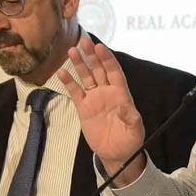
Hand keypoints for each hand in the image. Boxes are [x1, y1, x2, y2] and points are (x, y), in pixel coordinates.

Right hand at [58, 36, 146, 182]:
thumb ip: (130, 118)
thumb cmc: (129, 141)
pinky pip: (75, 92)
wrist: (116, 154)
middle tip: (84, 41)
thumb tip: (124, 106)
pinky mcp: (84, 108)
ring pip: (86, 77)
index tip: (100, 48)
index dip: (108, 59)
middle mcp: (107, 93)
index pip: (114, 71)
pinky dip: (69, 82)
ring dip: (80, 64)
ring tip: (71, 51)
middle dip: (92, 55)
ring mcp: (95, 99)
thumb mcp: (135, 130)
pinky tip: (61, 72)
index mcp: (121, 94)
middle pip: (99, 69)